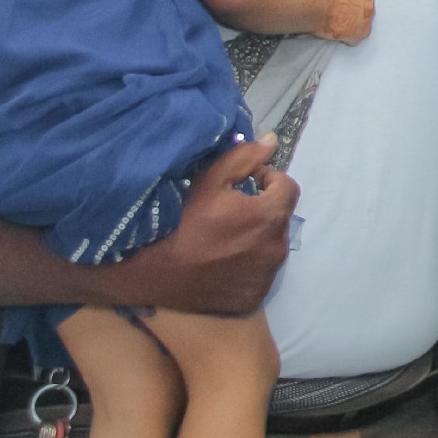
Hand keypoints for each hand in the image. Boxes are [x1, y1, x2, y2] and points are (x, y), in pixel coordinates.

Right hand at [102, 134, 297, 312]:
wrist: (150, 273)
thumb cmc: (179, 222)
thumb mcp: (209, 181)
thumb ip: (244, 157)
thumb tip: (272, 141)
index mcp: (271, 216)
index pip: (287, 187)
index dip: (267, 180)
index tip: (245, 183)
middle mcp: (277, 247)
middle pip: (280, 217)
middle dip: (262, 208)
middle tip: (230, 210)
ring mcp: (266, 276)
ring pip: (271, 245)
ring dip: (256, 236)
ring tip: (224, 235)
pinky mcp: (253, 297)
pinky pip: (260, 272)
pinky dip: (248, 264)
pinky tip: (222, 260)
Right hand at [312, 0, 373, 42]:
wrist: (318, 9)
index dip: (352, 1)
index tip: (342, 3)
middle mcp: (370, 6)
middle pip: (364, 12)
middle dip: (354, 13)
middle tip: (339, 14)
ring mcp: (366, 22)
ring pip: (361, 24)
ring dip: (352, 25)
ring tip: (338, 24)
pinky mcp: (359, 35)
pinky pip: (356, 38)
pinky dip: (349, 38)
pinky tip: (339, 34)